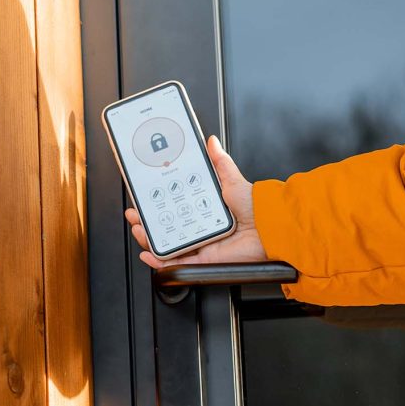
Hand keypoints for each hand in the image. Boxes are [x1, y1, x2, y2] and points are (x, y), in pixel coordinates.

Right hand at [125, 135, 267, 268]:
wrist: (269, 226)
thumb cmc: (256, 206)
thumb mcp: (232, 179)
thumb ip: (220, 162)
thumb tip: (212, 142)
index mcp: (206, 210)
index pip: (176, 208)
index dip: (158, 205)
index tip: (144, 199)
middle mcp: (203, 228)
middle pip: (168, 228)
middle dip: (146, 222)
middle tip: (135, 214)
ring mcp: (202, 244)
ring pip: (169, 245)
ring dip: (149, 239)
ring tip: (139, 229)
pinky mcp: (205, 258)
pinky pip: (179, 262)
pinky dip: (162, 260)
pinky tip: (149, 254)